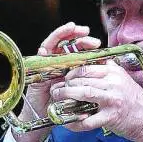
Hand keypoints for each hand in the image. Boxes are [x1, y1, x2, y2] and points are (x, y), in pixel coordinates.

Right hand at [12, 22, 100, 141]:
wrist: (48, 114)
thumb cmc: (65, 102)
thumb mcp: (80, 90)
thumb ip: (89, 79)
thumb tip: (106, 66)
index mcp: (70, 63)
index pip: (78, 48)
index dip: (86, 43)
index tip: (97, 43)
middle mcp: (58, 60)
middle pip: (66, 42)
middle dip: (76, 33)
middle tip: (86, 31)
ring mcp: (47, 62)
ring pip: (53, 43)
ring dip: (61, 34)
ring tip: (71, 27)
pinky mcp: (37, 69)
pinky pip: (39, 57)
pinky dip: (43, 51)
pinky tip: (45, 49)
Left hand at [49, 60, 142, 141]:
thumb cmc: (132, 99)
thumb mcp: (122, 78)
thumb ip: (107, 70)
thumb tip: (89, 63)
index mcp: (114, 72)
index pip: (87, 67)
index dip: (72, 72)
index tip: (65, 78)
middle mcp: (113, 83)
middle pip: (83, 79)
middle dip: (66, 84)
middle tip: (57, 89)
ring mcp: (112, 99)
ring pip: (84, 94)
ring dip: (67, 96)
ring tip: (57, 98)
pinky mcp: (111, 117)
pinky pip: (88, 119)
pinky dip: (76, 121)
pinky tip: (67, 122)